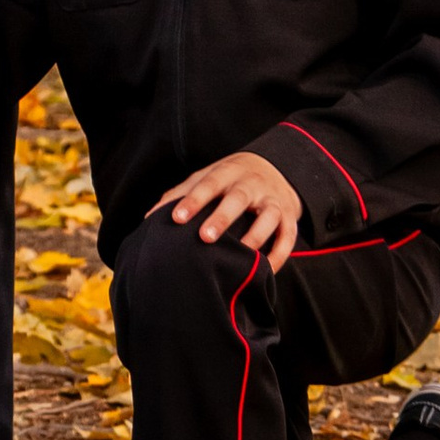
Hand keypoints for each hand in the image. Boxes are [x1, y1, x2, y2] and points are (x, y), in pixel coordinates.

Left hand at [151, 148, 301, 265]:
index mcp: (227, 172)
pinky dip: (279, 255)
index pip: (208, 183)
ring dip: (256, 236)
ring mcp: (272, 200)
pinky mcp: (289, 218)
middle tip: (205, 237)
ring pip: (268, 216)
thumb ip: (181, 194)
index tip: (176, 218)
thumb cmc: (230, 180)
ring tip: (241, 257)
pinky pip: (288, 237)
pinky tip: (266, 271)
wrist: (274, 168)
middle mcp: (251, 184)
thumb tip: (150, 217)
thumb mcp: (208, 177)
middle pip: (238, 198)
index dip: (193, 201)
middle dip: (222, 217)